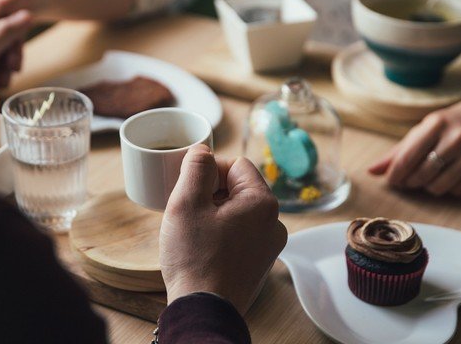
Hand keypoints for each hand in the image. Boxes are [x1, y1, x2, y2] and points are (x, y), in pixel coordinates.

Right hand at [160, 145, 287, 314]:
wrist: (203, 311)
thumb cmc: (195, 259)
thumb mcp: (186, 203)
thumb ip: (195, 167)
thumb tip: (202, 150)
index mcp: (263, 202)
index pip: (236, 165)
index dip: (209, 170)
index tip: (189, 188)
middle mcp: (274, 223)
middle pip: (238, 188)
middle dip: (210, 193)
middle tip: (187, 211)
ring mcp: (269, 246)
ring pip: (238, 212)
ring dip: (214, 214)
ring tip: (193, 232)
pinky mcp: (259, 264)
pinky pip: (240, 234)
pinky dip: (221, 234)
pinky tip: (202, 248)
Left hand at [368, 86, 460, 195]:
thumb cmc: (453, 122)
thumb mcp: (425, 128)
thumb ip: (398, 151)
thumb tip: (371, 171)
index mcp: (437, 124)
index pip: (407, 158)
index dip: (395, 175)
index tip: (392, 181)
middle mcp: (458, 138)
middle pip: (422, 175)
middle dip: (411, 182)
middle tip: (411, 178)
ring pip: (440, 187)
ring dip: (430, 187)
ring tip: (431, 176)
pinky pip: (459, 191)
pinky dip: (450, 188)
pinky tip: (451, 175)